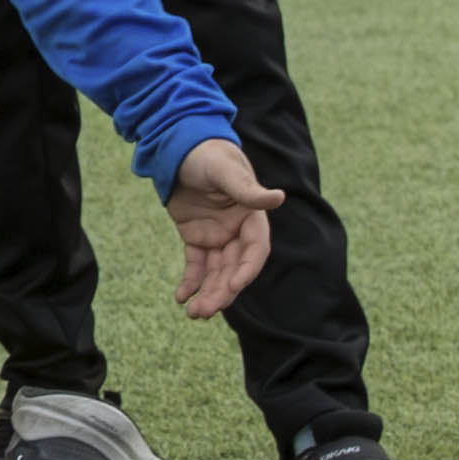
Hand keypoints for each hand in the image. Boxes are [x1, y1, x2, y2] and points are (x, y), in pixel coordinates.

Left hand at [164, 137, 283, 318]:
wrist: (180, 146)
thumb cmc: (208, 154)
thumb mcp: (226, 171)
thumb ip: (247, 190)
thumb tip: (278, 198)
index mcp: (251, 217)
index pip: (254, 250)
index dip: (246, 269)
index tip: (234, 287)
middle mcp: (237, 231)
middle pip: (233, 268)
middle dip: (222, 291)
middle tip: (206, 311)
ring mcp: (217, 236)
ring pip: (215, 272)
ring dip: (207, 293)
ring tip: (194, 313)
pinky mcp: (196, 237)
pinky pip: (196, 265)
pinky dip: (190, 282)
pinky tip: (181, 298)